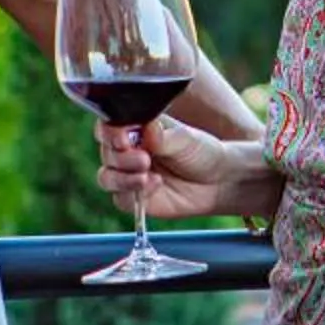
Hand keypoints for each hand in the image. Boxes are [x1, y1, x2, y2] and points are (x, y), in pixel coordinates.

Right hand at [95, 116, 250, 221]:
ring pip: (106, 177)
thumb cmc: (202, 151)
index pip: (109, 126)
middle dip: (121, 157)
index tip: (124, 139)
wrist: (218, 181)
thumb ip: (162, 136)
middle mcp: (127, 150)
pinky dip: (133, 193)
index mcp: (136, 128)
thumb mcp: (185, 139)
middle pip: (106, 152)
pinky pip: (120, 198)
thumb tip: (146, 128)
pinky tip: (155, 186)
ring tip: (146, 176)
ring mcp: (128, 175)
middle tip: (144, 159)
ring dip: (123, 178)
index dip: (112, 132)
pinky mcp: (133, 198)